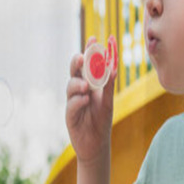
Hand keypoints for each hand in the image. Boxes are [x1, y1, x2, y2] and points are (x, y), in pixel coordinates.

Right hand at [65, 35, 116, 163]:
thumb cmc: (101, 120)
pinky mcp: (70, 115)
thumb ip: (109, 86)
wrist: (96, 144)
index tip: (94, 38)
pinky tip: (85, 100)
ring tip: (86, 87)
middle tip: (82, 58)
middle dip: (77, 63)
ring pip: (71, 86)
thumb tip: (114, 68)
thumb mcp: (108, 102)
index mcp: (90, 84)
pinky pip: (72, 105)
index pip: (88, 64)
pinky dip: (78, 101)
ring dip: (78, 83)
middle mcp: (79, 90)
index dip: (90, 51)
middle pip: (74, 71)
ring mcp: (73, 101)